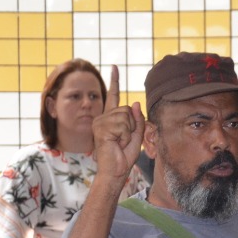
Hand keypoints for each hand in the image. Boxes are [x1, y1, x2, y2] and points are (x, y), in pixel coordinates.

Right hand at [91, 65, 144, 180]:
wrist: (116, 171)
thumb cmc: (124, 155)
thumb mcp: (137, 135)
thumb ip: (138, 120)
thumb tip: (135, 103)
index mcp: (111, 117)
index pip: (113, 95)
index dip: (114, 81)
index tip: (114, 67)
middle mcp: (103, 117)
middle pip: (127, 109)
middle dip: (132, 126)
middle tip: (124, 140)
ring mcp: (100, 122)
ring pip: (125, 117)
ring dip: (129, 132)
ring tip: (120, 142)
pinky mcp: (100, 128)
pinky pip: (123, 125)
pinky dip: (125, 136)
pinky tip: (116, 143)